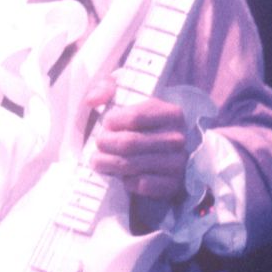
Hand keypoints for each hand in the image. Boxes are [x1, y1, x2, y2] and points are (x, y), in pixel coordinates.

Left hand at [84, 77, 191, 203]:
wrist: (158, 153)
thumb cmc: (137, 123)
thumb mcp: (124, 96)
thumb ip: (106, 87)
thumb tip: (93, 99)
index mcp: (171, 113)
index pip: (135, 118)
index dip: (113, 122)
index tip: (105, 123)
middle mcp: (178, 138)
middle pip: (130, 143)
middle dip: (106, 145)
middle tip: (97, 145)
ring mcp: (178, 162)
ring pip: (132, 165)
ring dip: (109, 164)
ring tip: (98, 161)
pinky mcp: (172, 184)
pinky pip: (143, 184)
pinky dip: (127, 181)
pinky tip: (121, 176)